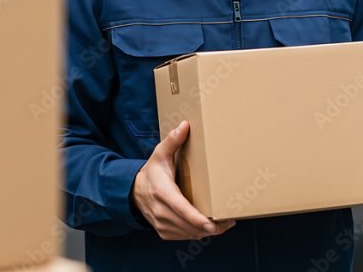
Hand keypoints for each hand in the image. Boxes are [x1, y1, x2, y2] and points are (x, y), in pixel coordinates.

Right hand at [132, 120, 235, 239]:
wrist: (133, 192)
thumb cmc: (151, 172)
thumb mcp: (160, 154)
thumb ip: (172, 141)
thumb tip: (185, 125)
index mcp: (162, 192)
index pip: (182, 210)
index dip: (199, 219)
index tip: (215, 224)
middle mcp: (161, 211)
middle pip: (190, 226)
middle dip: (212, 227)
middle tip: (229, 220)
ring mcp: (162, 224)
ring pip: (190, 234)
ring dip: (207, 231)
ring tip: (223, 223)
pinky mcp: (164, 232)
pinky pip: (185, 236)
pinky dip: (198, 233)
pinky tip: (208, 226)